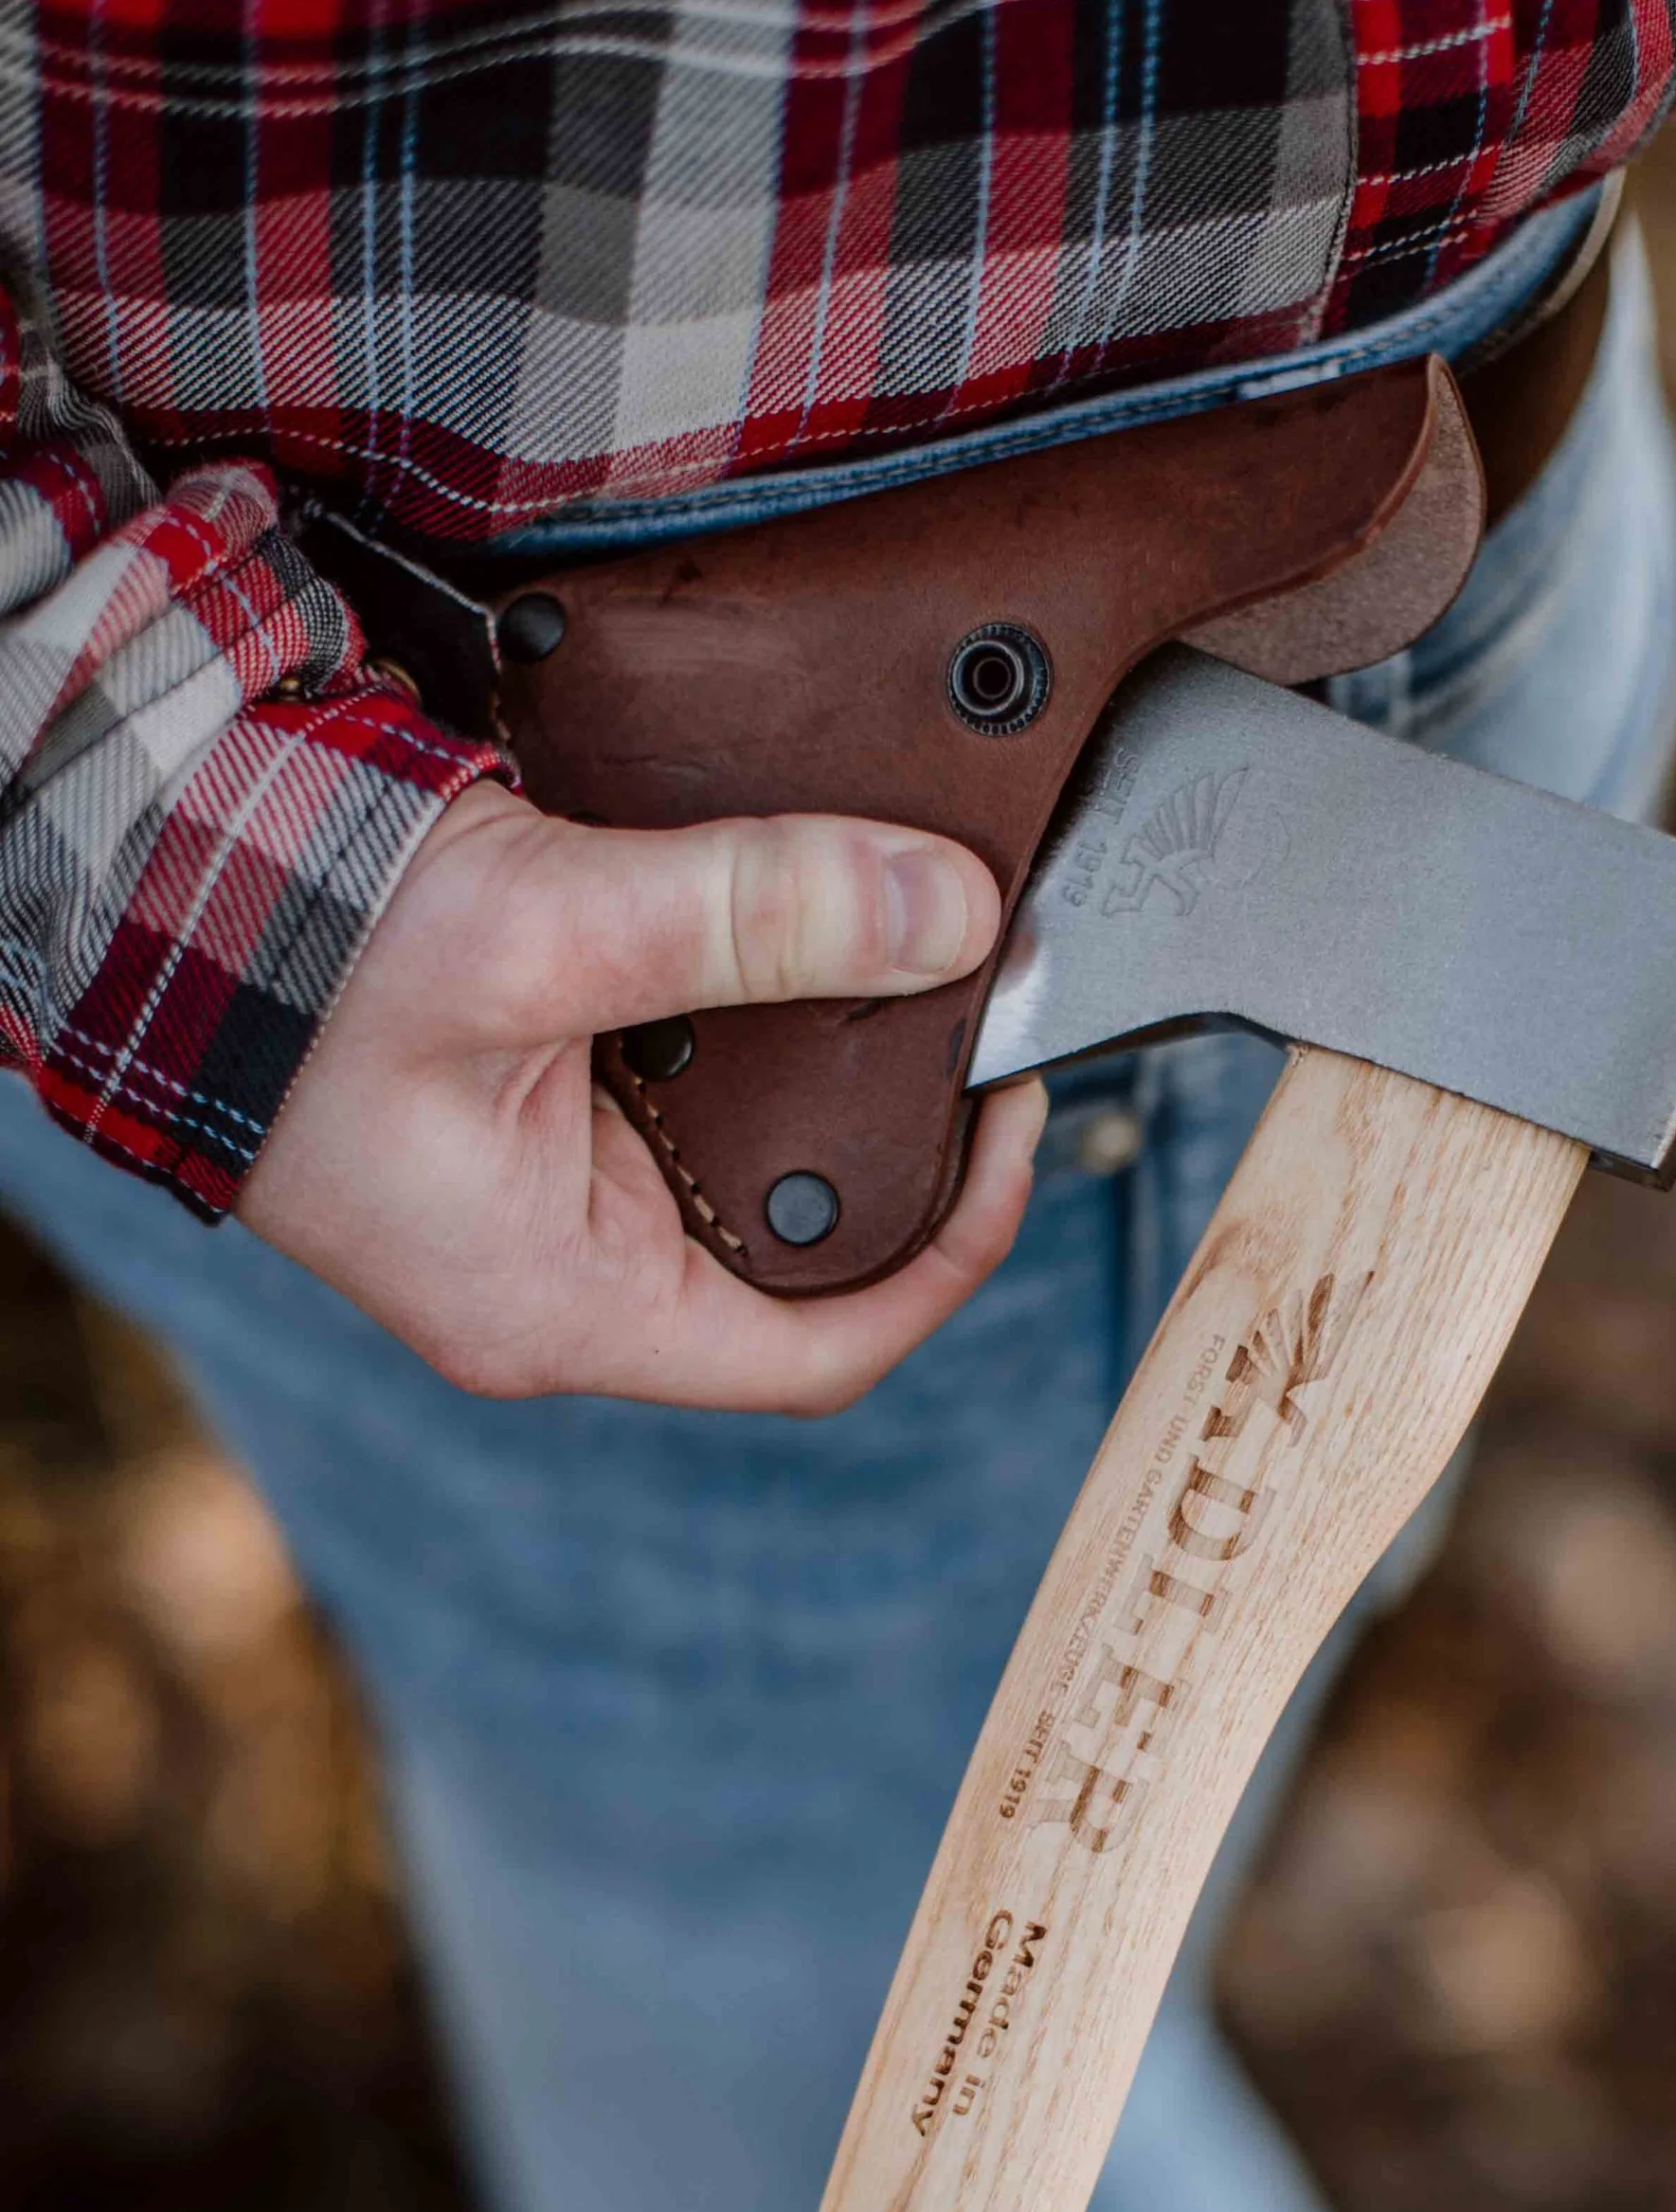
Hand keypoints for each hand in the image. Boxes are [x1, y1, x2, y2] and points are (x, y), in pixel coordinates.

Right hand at [241, 784, 1045, 1406]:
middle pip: (795, 1244)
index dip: (955, 1247)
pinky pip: (666, 1084)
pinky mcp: (513, 1112)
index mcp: (561, 1308)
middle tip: (962, 991)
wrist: (126, 858)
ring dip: (814, 1049)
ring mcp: (528, 1201)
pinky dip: (735, 1005)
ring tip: (887, 936)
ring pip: (736, 1154)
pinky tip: (775, 919)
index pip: (825, 1352)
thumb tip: (949, 916)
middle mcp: (553, 1277)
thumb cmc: (286, 946)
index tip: (1014, 1110)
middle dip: (892, 1126)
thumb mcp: (540, 931)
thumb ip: (748, 919)